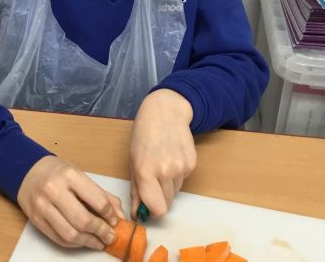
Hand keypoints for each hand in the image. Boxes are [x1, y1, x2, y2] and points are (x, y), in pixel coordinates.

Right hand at [17, 156, 123, 249]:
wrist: (27, 171)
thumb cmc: (57, 172)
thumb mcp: (80, 175)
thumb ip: (101, 194)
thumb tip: (119, 215)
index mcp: (70, 175)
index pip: (96, 200)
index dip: (110, 214)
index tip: (115, 221)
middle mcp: (55, 190)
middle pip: (83, 220)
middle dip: (100, 232)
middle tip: (110, 236)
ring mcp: (43, 206)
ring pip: (70, 233)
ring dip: (88, 242)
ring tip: (99, 242)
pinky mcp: (36, 220)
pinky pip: (58, 238)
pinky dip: (74, 244)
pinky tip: (83, 241)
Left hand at [130, 89, 195, 218]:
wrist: (166, 112)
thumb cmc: (144, 134)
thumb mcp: (133, 159)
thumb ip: (136, 189)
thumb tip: (136, 213)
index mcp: (145, 170)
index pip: (156, 208)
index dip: (151, 211)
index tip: (147, 207)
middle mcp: (165, 170)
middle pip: (167, 203)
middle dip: (159, 198)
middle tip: (153, 182)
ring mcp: (181, 167)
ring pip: (175, 192)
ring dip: (168, 186)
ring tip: (161, 164)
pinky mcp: (192, 163)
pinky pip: (183, 180)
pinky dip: (177, 175)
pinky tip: (171, 157)